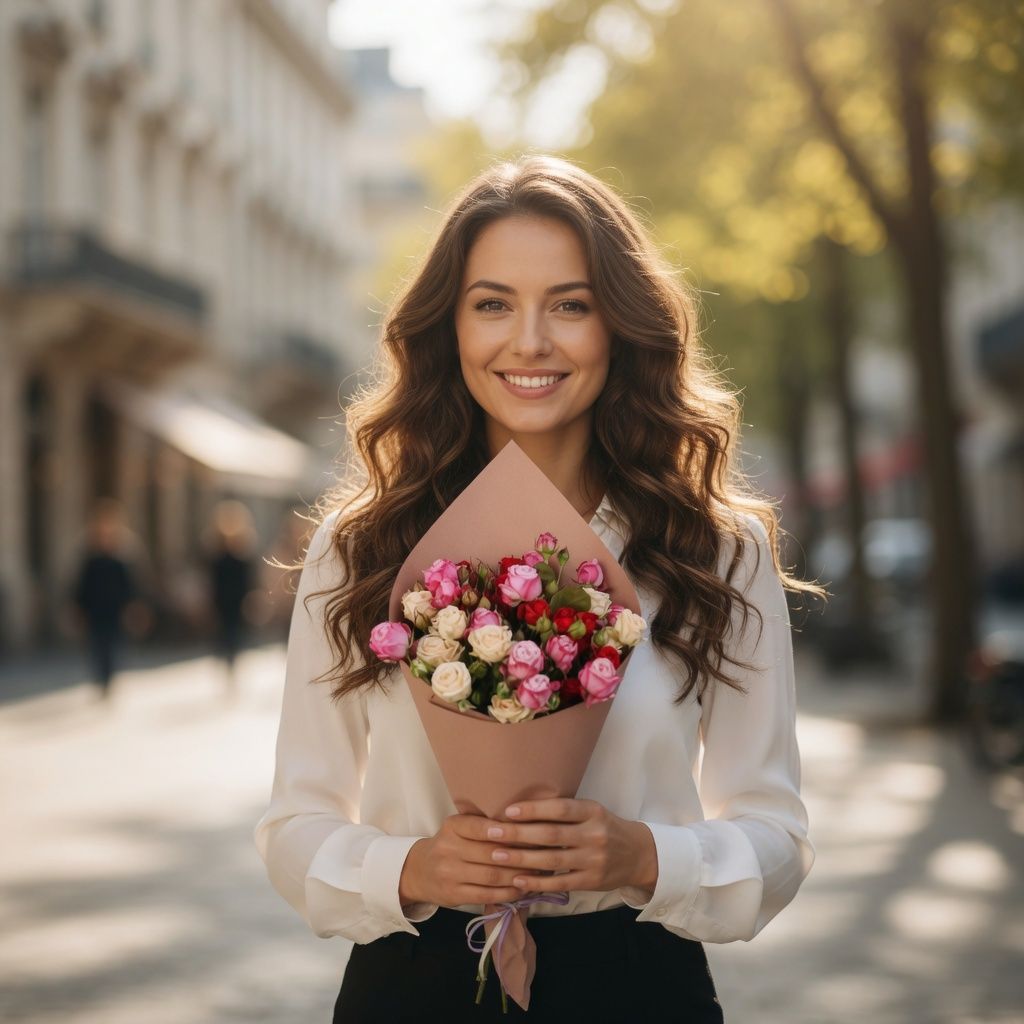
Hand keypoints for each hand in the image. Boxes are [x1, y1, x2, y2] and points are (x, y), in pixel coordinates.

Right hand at [398, 812, 542, 908]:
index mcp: (452, 827)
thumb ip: (482, 823)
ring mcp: (450, 874)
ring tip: (540, 871)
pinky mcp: (455, 895)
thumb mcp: (458, 828)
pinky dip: (509, 892)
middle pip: (490, 853)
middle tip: (544, 852)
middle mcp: (448, 849)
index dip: (503, 830)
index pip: (479, 826)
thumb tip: (523, 819)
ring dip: (519, 875)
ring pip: (492, 875)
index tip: (526, 830)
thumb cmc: (450, 845)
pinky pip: (487, 895)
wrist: (419, 871)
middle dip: (520, 854)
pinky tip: (524, 888)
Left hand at [485, 798, 657, 895]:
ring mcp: (594, 860)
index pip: (560, 808)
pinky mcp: (591, 881)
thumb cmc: (605, 828)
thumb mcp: (591, 812)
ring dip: (521, 858)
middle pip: (551, 835)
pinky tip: (517, 879)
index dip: (533, 809)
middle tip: (491, 832)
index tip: (508, 811)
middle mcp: (594, 835)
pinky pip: (559, 882)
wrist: (638, 854)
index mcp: (593, 812)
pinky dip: (537, 882)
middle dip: (518, 834)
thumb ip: (564, 812)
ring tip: (496, 855)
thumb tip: (523, 809)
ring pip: (552, 860)